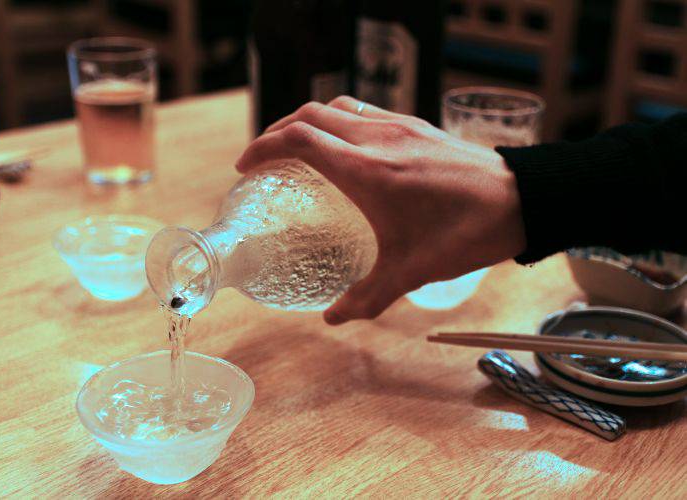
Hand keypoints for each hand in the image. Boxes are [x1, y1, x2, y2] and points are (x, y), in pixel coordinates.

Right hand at [236, 96, 525, 324]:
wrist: (523, 201)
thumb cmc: (467, 232)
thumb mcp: (412, 271)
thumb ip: (367, 296)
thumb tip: (333, 319)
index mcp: (368, 171)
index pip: (298, 139)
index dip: (263, 148)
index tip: (246, 166)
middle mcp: (378, 139)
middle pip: (310, 115)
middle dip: (278, 131)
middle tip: (265, 158)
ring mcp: (400, 127)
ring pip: (338, 107)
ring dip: (310, 121)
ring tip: (299, 148)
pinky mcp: (418, 126)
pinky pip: (366, 111)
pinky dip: (341, 122)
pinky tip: (347, 150)